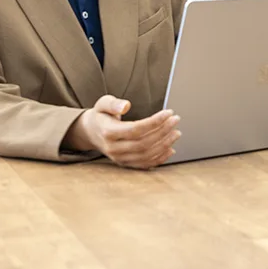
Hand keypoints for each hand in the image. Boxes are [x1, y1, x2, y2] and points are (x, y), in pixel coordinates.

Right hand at [66, 95, 181, 168]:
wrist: (92, 132)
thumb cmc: (101, 115)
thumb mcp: (103, 104)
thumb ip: (113, 104)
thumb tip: (125, 105)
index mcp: (108, 132)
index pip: (135, 130)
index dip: (154, 122)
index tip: (169, 113)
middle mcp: (113, 149)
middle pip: (143, 143)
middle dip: (163, 132)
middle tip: (176, 120)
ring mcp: (119, 158)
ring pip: (146, 156)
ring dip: (164, 145)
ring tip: (176, 133)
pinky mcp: (125, 163)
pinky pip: (144, 164)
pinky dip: (159, 158)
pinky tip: (170, 149)